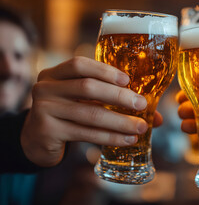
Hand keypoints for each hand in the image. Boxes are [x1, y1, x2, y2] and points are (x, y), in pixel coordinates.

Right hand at [21, 57, 162, 166]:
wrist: (36, 139)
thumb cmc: (68, 114)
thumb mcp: (83, 101)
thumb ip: (112, 102)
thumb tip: (156, 116)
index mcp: (54, 74)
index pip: (79, 64)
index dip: (105, 70)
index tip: (128, 80)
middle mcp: (46, 88)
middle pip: (88, 87)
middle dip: (119, 97)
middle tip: (142, 105)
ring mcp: (44, 110)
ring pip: (90, 113)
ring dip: (120, 121)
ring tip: (141, 127)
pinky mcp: (48, 131)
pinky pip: (86, 133)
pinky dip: (110, 137)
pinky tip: (127, 140)